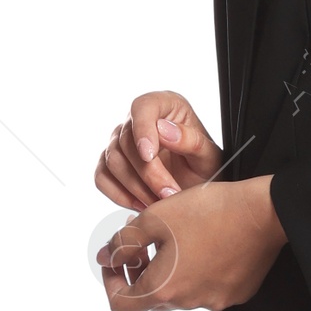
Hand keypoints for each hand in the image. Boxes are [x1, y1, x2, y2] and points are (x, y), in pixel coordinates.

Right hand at [95, 90, 222, 213]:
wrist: (198, 188)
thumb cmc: (204, 167)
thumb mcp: (209, 155)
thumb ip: (192, 140)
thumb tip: (164, 130)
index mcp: (165, 106)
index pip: (142, 107)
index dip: (142, 130)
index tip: (149, 156)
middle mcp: (139, 120)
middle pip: (126, 142)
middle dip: (148, 174)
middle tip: (169, 194)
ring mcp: (121, 141)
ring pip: (112, 161)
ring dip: (135, 188)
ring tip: (160, 204)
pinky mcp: (111, 164)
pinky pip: (102, 177)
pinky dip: (119, 195)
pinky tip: (142, 204)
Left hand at [98, 174, 285, 310]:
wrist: (263, 212)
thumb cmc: (209, 211)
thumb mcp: (154, 218)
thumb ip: (123, 242)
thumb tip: (107, 258)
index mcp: (164, 287)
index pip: (121, 305)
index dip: (111, 283)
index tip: (117, 261)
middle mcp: (188, 302)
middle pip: (151, 298)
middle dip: (142, 272)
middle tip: (145, 242)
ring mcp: (214, 300)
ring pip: (180, 292)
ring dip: (170, 270)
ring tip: (178, 237)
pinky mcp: (235, 293)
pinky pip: (207, 288)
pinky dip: (197, 270)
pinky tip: (205, 243)